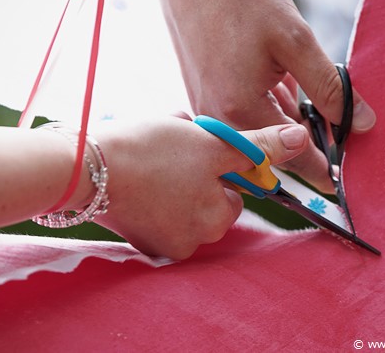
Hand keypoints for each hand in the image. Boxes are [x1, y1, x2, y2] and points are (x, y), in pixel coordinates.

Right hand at [93, 115, 307, 259]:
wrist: (83, 168)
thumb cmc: (150, 153)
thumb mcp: (211, 143)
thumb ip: (257, 147)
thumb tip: (300, 142)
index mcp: (215, 220)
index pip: (233, 190)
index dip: (218, 163)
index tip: (197, 147)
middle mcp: (192, 241)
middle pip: (206, 196)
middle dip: (195, 169)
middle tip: (172, 148)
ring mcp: (161, 242)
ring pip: (181, 198)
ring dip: (174, 176)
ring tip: (151, 158)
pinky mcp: (136, 236)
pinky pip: (157, 207)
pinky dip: (152, 189)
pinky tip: (135, 172)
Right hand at [154, 0, 375, 191]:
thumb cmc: (242, 1)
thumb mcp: (296, 42)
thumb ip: (330, 88)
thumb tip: (361, 122)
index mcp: (240, 111)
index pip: (291, 156)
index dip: (322, 169)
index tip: (342, 181)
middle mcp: (219, 119)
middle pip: (273, 147)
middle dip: (306, 140)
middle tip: (335, 129)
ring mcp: (208, 109)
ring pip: (258, 129)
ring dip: (286, 120)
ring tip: (306, 100)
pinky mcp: (204, 95)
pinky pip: (242, 114)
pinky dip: (266, 106)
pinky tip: (280, 87)